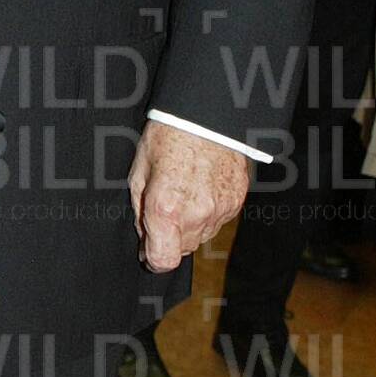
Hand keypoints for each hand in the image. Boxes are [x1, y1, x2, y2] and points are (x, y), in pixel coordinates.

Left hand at [128, 119, 249, 272]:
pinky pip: (219, 219)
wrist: (206, 116)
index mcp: (166, 208)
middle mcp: (196, 214)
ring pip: (202, 235)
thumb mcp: (139, 172)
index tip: (148, 250)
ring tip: (185, 191)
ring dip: (191, 224)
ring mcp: (220, 209)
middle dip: (171, 236)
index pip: (163, 260)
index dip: (153, 259)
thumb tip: (144, 237)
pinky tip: (202, 186)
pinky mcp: (236, 201)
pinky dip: (209, 211)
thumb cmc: (167, 138)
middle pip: (183, 249)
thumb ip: (140, 211)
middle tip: (164, 207)